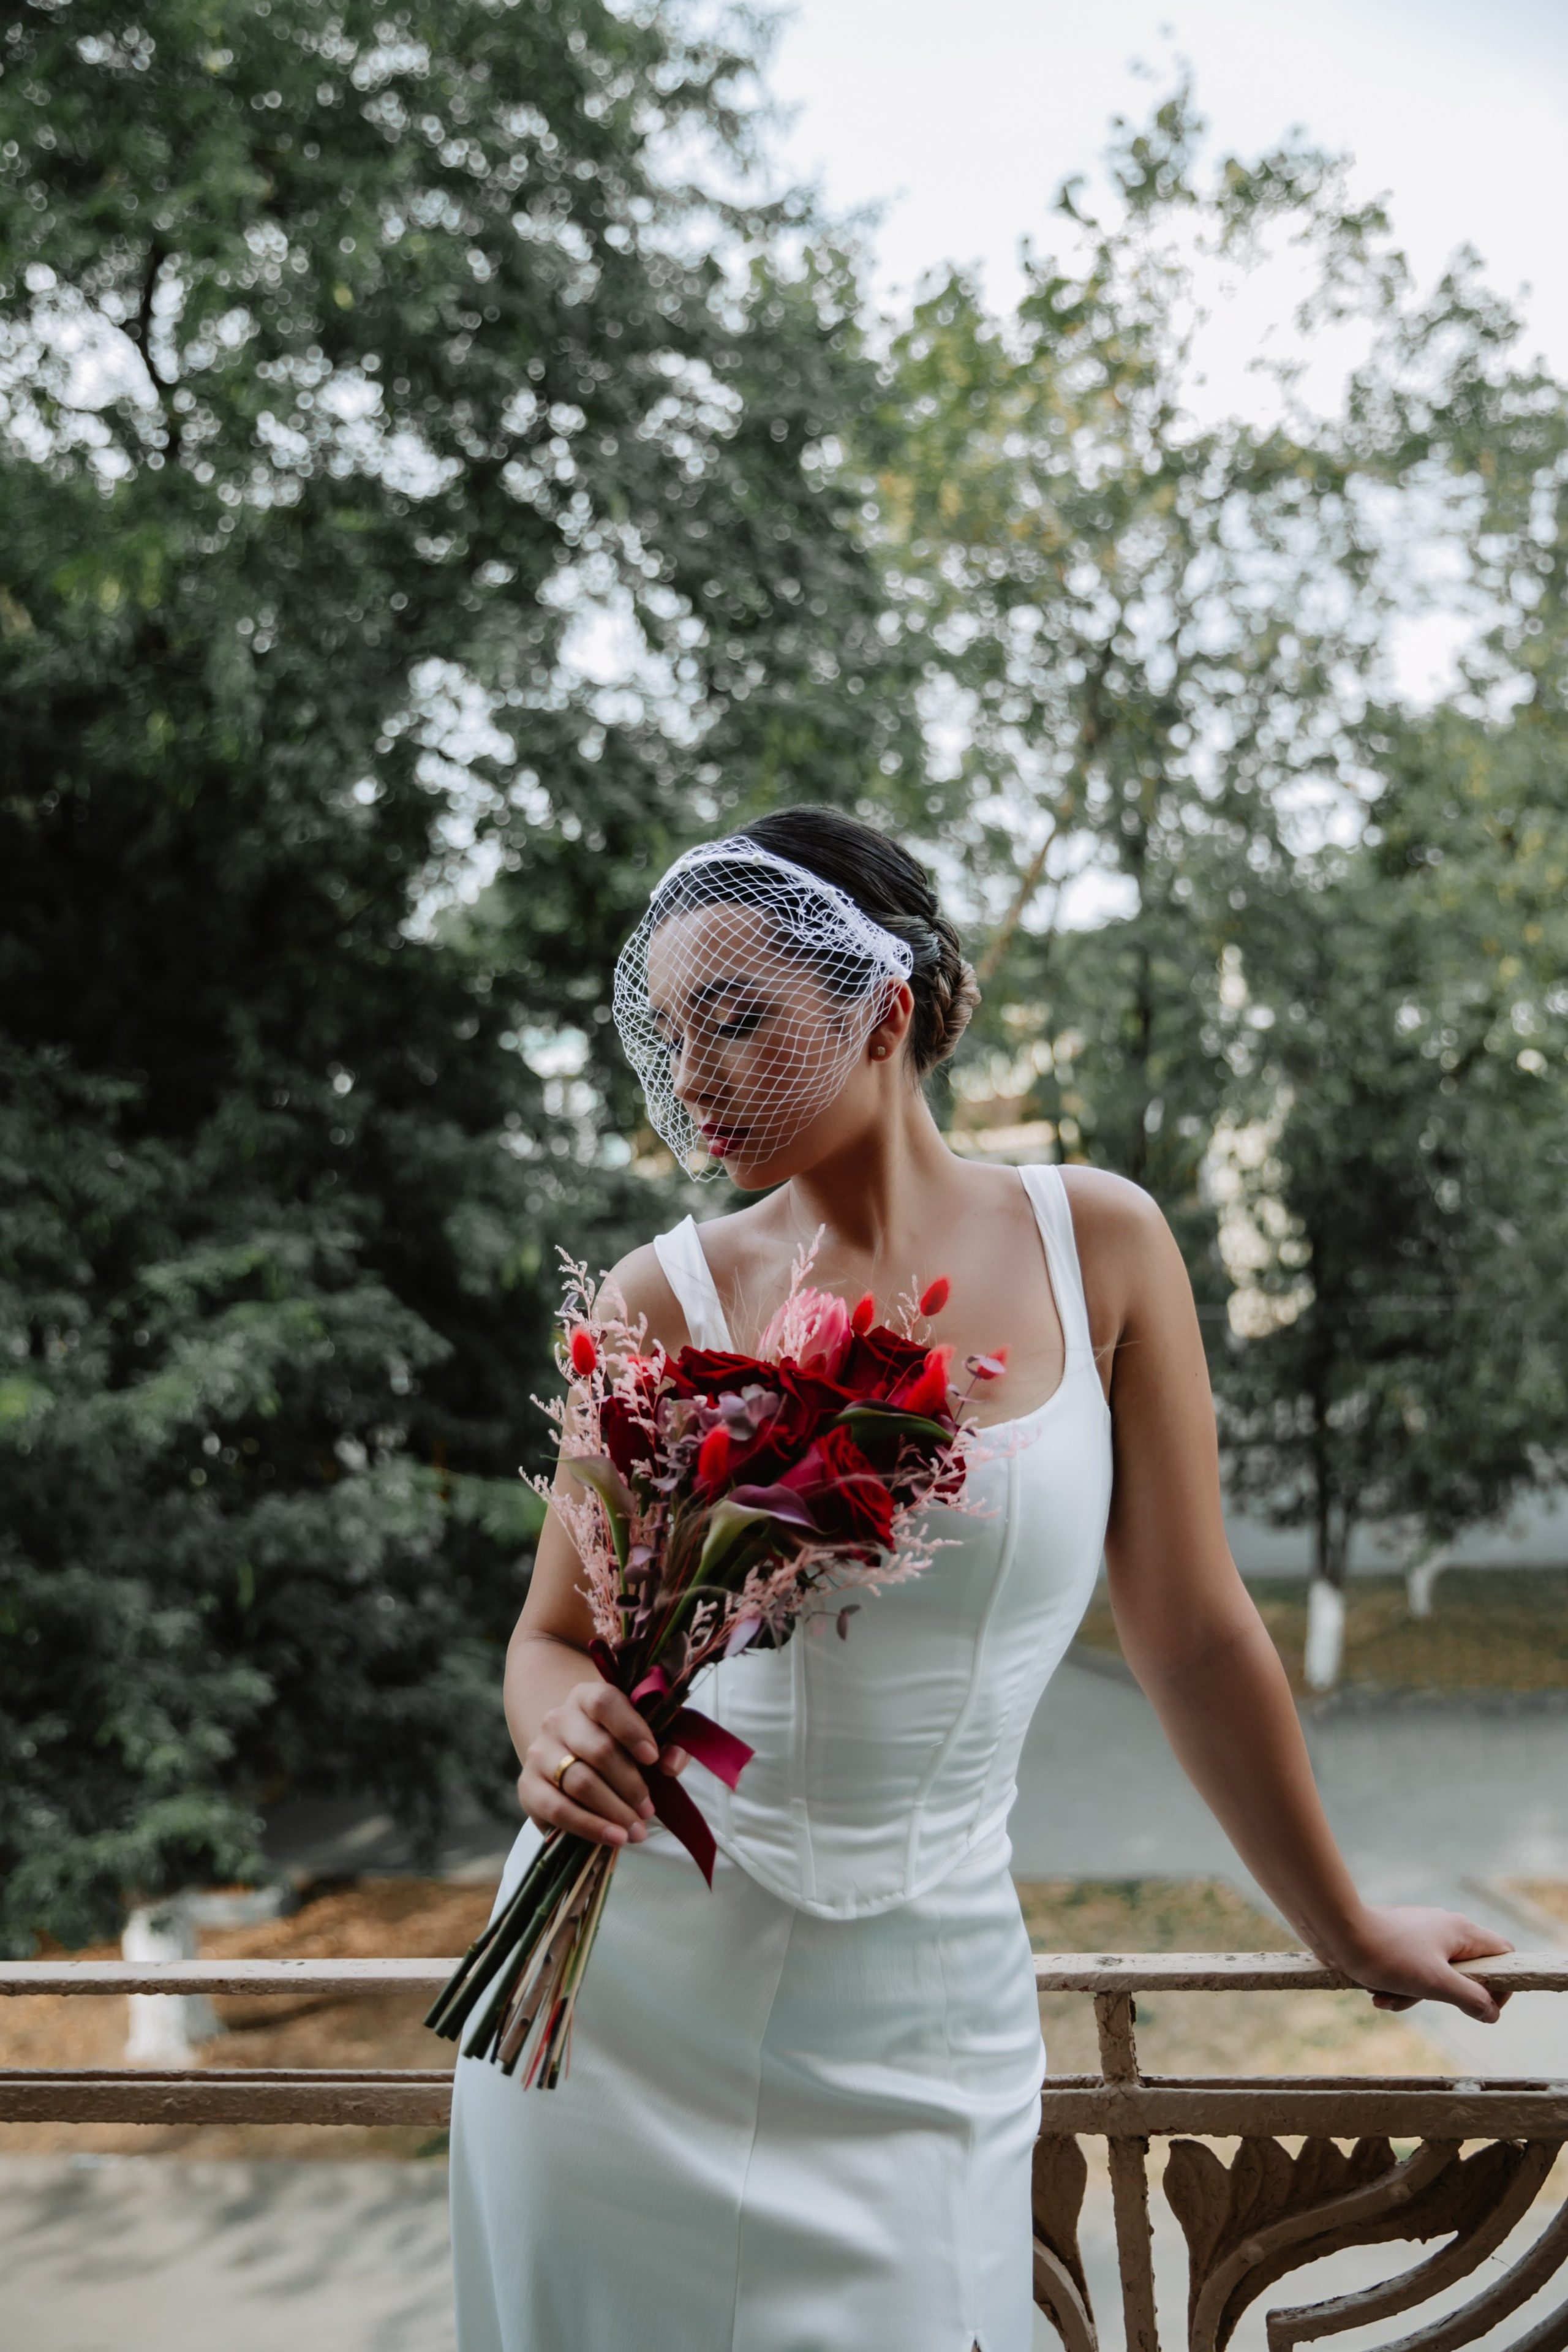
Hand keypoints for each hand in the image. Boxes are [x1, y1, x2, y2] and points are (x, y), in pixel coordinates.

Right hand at [517, 1678, 687, 1848]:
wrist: (572, 1758)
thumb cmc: (618, 1745)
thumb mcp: (646, 1735)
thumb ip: (669, 1743)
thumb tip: (671, 1764)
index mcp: (586, 1696)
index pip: (605, 1703)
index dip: (631, 1729)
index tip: (653, 1758)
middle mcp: (557, 1719)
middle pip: (598, 1750)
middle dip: (630, 1784)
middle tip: (649, 1810)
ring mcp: (539, 1752)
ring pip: (580, 1782)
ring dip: (613, 1810)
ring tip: (637, 1831)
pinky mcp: (528, 1786)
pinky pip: (557, 1809)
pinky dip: (589, 1827)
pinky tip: (614, 1838)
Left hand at [1334, 1906, 1513, 2022]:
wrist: (1336, 1932)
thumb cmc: (1387, 1954)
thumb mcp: (1436, 1983)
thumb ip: (1471, 1999)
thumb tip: (1492, 2014)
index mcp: (1461, 1931)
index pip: (1503, 1954)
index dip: (1501, 1984)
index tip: (1483, 2006)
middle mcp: (1444, 1929)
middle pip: (1466, 1974)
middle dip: (1445, 1996)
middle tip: (1424, 1997)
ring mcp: (1420, 1935)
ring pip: (1434, 1979)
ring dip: (1413, 1996)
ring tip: (1386, 1996)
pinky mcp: (1399, 1943)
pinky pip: (1409, 1974)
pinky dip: (1397, 1987)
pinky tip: (1376, 1992)